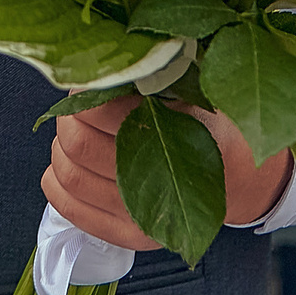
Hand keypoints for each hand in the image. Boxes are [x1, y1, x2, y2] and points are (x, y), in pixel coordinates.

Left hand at [43, 97, 290, 248]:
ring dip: (62, 147)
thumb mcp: (195, 82)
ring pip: (70, 175)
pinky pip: (73, 210)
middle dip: (70, 117)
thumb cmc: (212, 119)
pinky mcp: (130, 235)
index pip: (105, 111)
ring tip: (78, 130)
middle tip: (82, 104)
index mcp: (184, 134)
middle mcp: (163, 182)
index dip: (87, 90)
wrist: (239, 172)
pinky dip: (56, 184)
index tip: (90, 80)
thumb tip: (104, 59)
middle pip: (78, 143)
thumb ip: (154, 73)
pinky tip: (64, 165)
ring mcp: (145, 215)